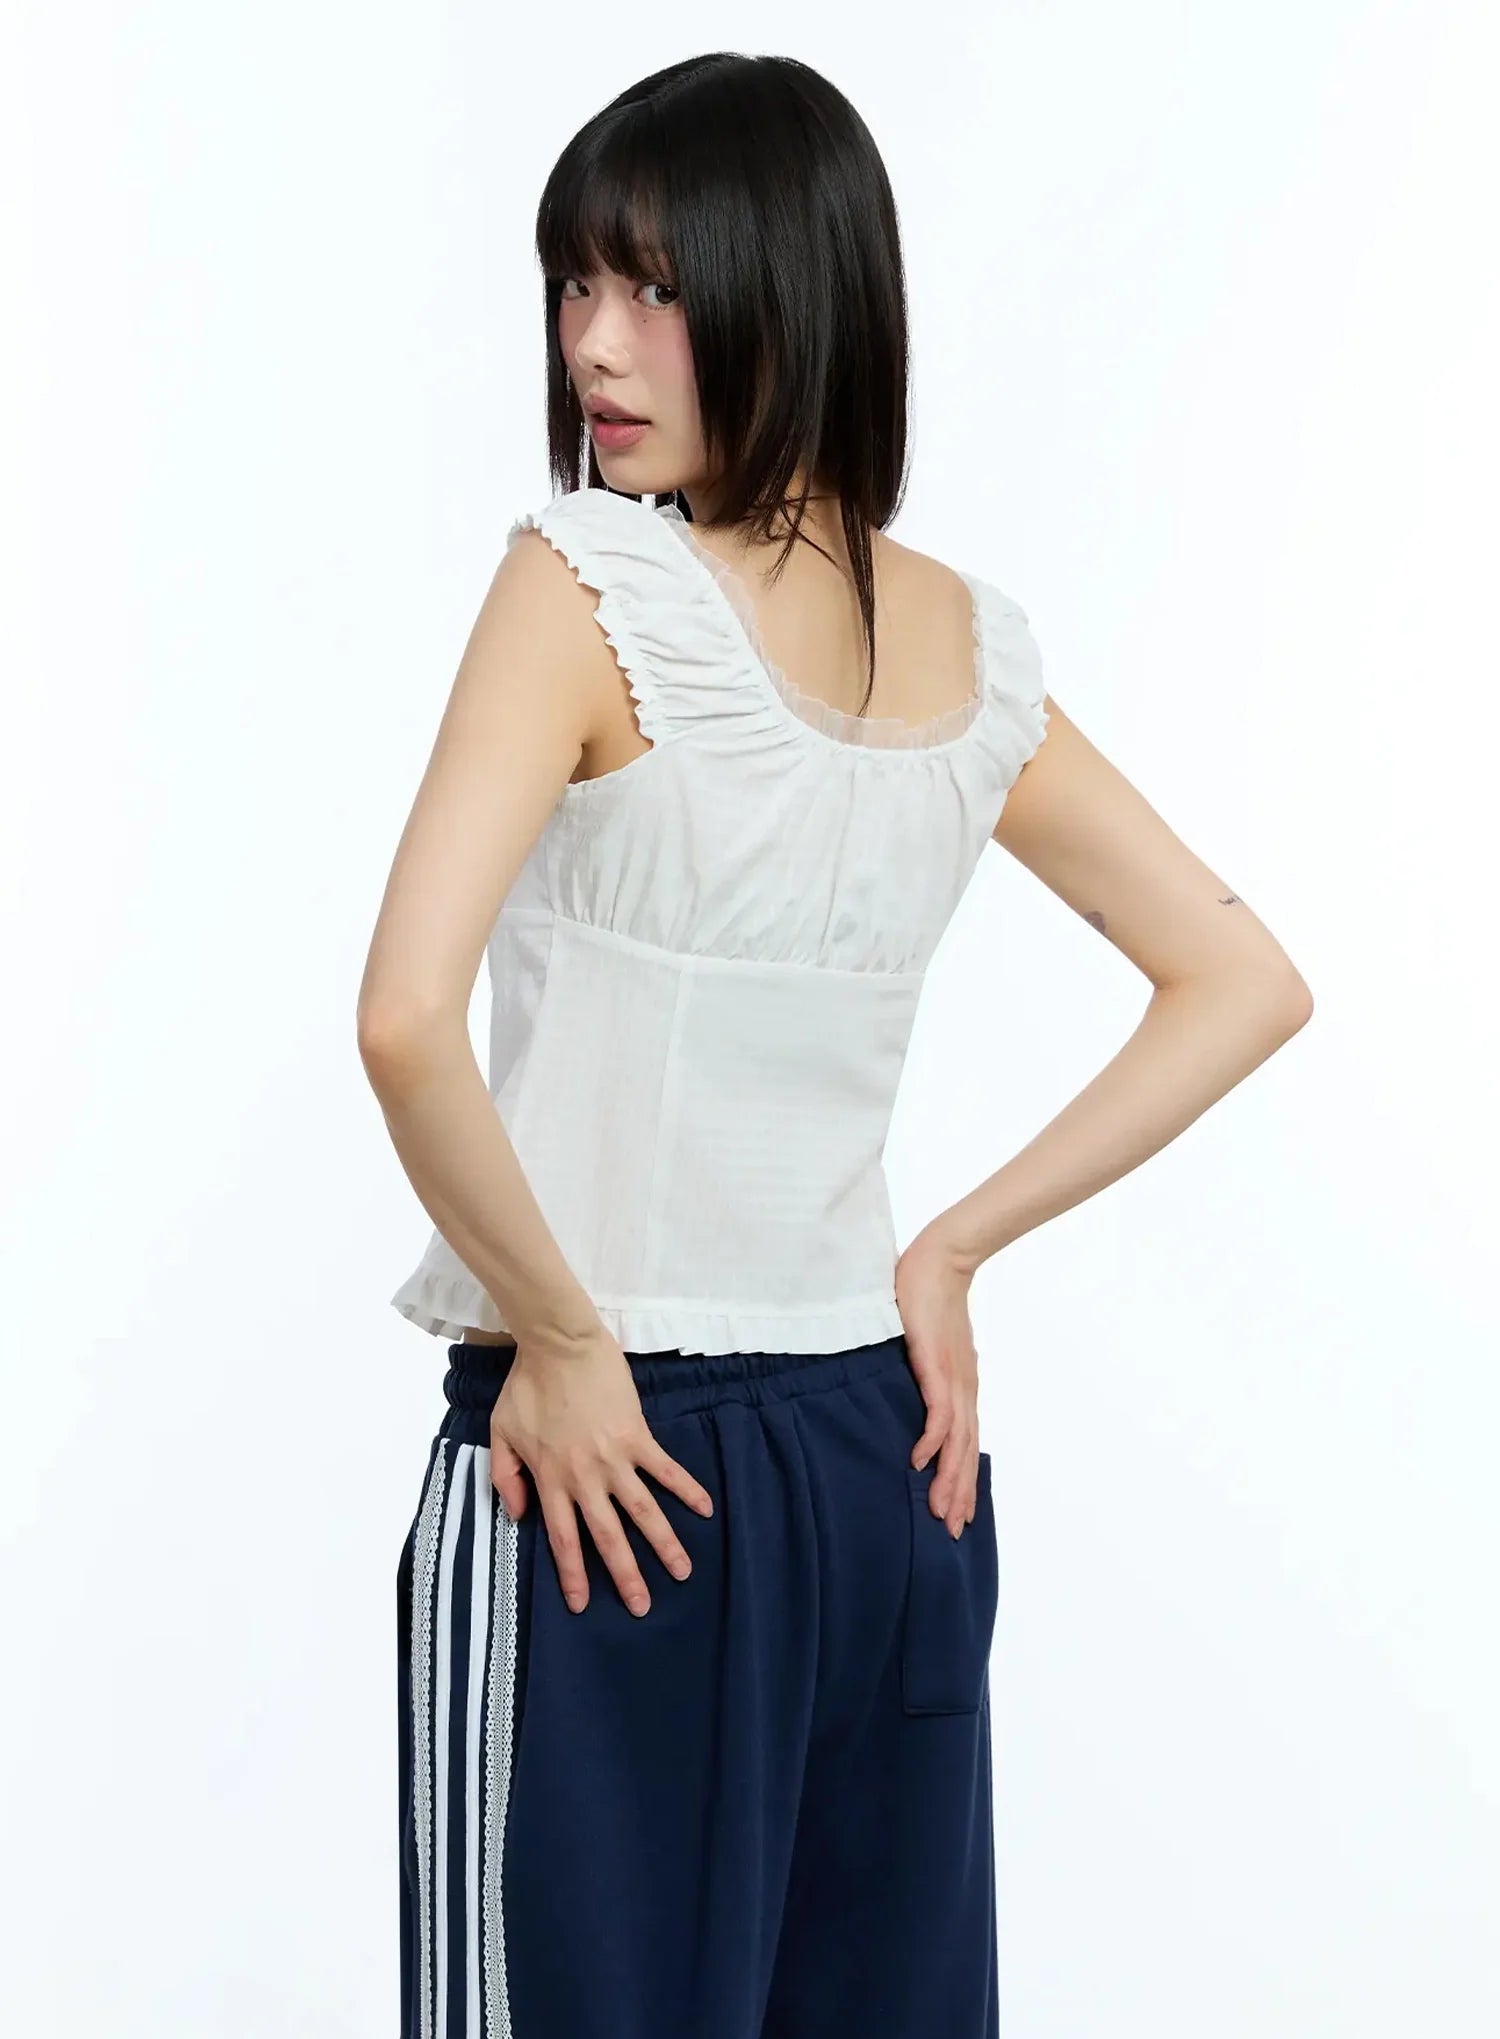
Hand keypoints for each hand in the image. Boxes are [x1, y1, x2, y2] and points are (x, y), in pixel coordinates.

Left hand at [488, 1327, 714, 1615]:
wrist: (558, 1345)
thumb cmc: (525, 1386)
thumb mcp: (500, 1433)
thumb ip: (505, 1477)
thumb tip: (520, 1516)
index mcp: (551, 1480)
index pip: (564, 1540)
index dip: (574, 1575)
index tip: (583, 1605)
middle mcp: (585, 1478)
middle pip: (608, 1537)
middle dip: (626, 1575)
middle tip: (643, 1607)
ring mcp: (615, 1458)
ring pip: (643, 1511)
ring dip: (664, 1544)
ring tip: (682, 1571)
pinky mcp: (637, 1435)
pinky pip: (665, 1469)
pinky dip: (686, 1489)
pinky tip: (705, 1509)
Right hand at [894, 1224, 981, 1538]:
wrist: (942, 1259)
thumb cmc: (930, 1298)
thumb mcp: (927, 1346)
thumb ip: (924, 1371)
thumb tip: (912, 1390)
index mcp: (961, 1387)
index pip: (965, 1443)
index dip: (962, 1479)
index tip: (956, 1512)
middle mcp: (963, 1389)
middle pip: (966, 1452)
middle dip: (960, 1493)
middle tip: (953, 1530)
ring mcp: (953, 1378)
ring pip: (957, 1441)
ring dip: (949, 1478)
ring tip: (942, 1512)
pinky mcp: (938, 1364)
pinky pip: (938, 1411)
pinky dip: (933, 1439)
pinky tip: (920, 1461)